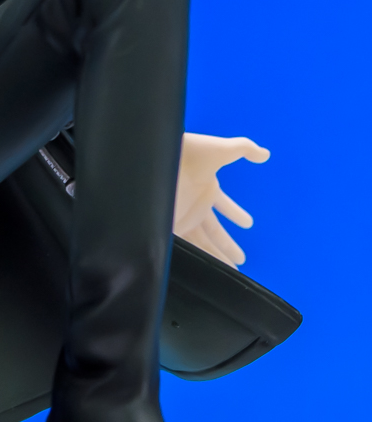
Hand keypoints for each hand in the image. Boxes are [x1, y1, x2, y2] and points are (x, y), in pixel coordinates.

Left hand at [173, 132, 269, 268]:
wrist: (157, 154)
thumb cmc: (189, 151)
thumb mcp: (221, 150)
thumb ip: (244, 149)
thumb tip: (265, 154)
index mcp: (206, 190)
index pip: (224, 206)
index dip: (235, 214)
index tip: (248, 224)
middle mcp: (194, 206)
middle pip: (213, 232)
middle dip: (226, 245)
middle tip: (240, 260)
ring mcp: (180, 217)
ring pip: (200, 243)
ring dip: (215, 257)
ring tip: (230, 272)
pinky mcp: (167, 226)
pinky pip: (182, 246)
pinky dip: (192, 257)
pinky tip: (202, 269)